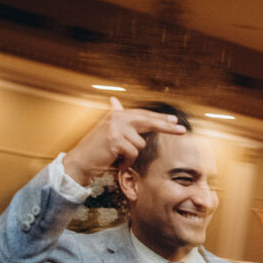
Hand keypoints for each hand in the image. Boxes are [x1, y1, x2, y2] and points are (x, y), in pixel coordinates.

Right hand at [63, 97, 186, 186]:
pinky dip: (127, 161)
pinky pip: (133, 153)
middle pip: (148, 121)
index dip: (159, 118)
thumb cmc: (96, 149)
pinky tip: (116, 161)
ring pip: (140, 144)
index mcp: (117, 115)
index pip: (143, 114)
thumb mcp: (107, 130)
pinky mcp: (115, 140)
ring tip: (118, 156)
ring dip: (132, 155)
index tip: (174, 121)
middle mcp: (117, 118)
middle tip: (182, 130)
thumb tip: (115, 101)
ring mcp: (115, 128)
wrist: (80, 162)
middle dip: (166, 126)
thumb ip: (116, 117)